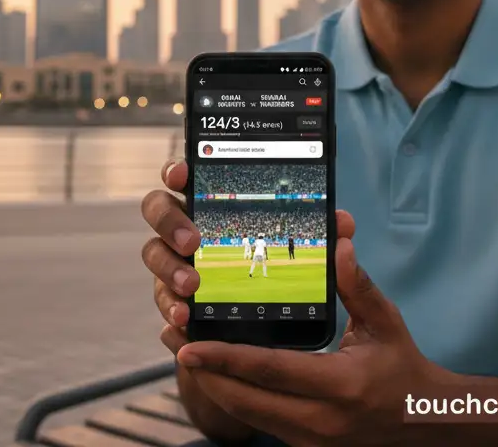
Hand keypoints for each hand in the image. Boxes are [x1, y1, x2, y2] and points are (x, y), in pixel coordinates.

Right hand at [144, 160, 360, 356]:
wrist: (270, 328)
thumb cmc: (283, 273)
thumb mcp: (308, 252)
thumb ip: (322, 234)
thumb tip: (343, 223)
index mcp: (213, 203)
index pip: (186, 175)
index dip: (177, 169)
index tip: (183, 173)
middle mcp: (185, 227)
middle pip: (156, 209)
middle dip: (169, 221)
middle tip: (193, 240)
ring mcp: (174, 261)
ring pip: (154, 255)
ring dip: (170, 269)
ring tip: (192, 287)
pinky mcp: (173, 298)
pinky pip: (162, 300)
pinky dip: (169, 308)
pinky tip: (183, 319)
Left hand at [176, 226, 442, 446]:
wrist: (422, 422)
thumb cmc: (402, 366)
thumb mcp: (385, 322)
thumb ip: (357, 286)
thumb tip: (338, 245)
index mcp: (340, 385)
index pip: (268, 371)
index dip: (225, 357)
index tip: (189, 344)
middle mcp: (320, 420)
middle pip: (244, 399)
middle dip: (204, 372)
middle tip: (175, 341)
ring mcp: (310, 440)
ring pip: (246, 414)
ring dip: (213, 385)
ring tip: (186, 354)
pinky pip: (259, 421)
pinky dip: (235, 397)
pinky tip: (218, 374)